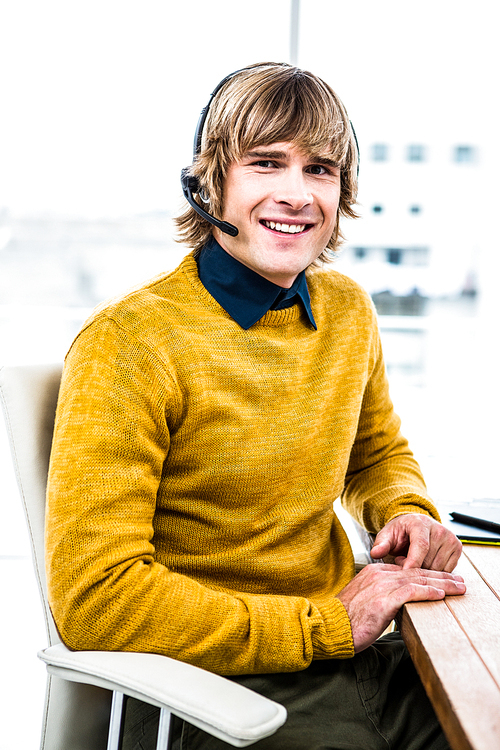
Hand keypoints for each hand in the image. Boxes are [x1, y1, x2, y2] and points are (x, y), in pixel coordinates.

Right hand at [337, 563, 465, 651]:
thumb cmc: (346, 619)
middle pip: (417, 572)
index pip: (408, 570)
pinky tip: (440, 595)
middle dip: (441, 576)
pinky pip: (411, 592)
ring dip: (442, 584)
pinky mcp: (384, 600)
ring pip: (418, 580)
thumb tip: (397, 604)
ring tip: (458, 587)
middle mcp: (380, 574)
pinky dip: (427, 592)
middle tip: (458, 580)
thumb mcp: (365, 601)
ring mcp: (382, 586)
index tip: (442, 579)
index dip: (428, 575)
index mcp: (374, 572)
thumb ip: (381, 596)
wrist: (330, 626)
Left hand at [370, 513, 461, 571]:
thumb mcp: (387, 535)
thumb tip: (375, 552)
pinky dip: (435, 571)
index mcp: (420, 523)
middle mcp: (439, 529)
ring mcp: (450, 538)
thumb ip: (381, 544)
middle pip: (429, 561)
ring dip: (425, 570)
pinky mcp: (457, 548)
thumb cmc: (401, 531)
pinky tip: (426, 562)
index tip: (404, 573)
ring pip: (438, 568)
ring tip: (414, 560)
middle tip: (404, 560)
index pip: (421, 546)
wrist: (415, 525)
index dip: (413, 563)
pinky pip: (446, 570)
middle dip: (415, 567)